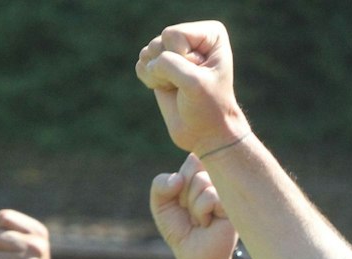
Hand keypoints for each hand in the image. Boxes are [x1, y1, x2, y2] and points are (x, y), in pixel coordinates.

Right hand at [136, 21, 249, 155]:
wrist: (205, 132)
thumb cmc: (208, 107)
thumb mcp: (193, 82)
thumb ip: (167, 63)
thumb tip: (145, 61)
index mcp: (211, 34)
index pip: (174, 35)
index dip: (183, 60)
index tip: (202, 76)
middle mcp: (191, 36)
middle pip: (159, 43)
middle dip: (171, 68)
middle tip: (189, 84)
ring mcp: (174, 49)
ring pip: (148, 52)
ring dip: (160, 76)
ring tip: (180, 87)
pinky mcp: (159, 64)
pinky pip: (140, 64)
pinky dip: (151, 80)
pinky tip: (168, 88)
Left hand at [150, 154, 238, 258]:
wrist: (194, 255)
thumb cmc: (180, 228)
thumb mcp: (160, 205)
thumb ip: (160, 184)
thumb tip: (178, 179)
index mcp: (206, 173)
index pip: (192, 159)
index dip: (181, 180)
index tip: (183, 199)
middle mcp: (221, 180)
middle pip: (196, 165)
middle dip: (185, 192)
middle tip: (191, 211)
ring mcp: (230, 192)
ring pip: (202, 182)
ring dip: (193, 205)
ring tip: (201, 218)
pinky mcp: (235, 207)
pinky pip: (211, 197)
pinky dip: (202, 213)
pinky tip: (209, 223)